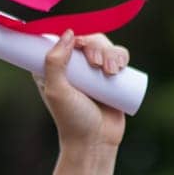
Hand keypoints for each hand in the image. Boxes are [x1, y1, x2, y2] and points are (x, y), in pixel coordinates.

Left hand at [33, 29, 128, 150]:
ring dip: (110, 52)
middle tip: (96, 63)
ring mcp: (93, 70)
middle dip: (95, 45)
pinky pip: (119, 56)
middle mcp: (73, 66)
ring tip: (111, 72)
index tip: (78, 45)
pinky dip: (121, 56)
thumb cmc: (71, 120)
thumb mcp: (56, 91)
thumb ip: (55, 62)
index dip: (71, 34)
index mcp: (52, 67)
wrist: (95, 141)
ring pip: (104, 45)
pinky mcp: (111, 76)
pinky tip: (119, 68)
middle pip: (86, 38)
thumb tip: (69, 33)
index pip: (61, 38)